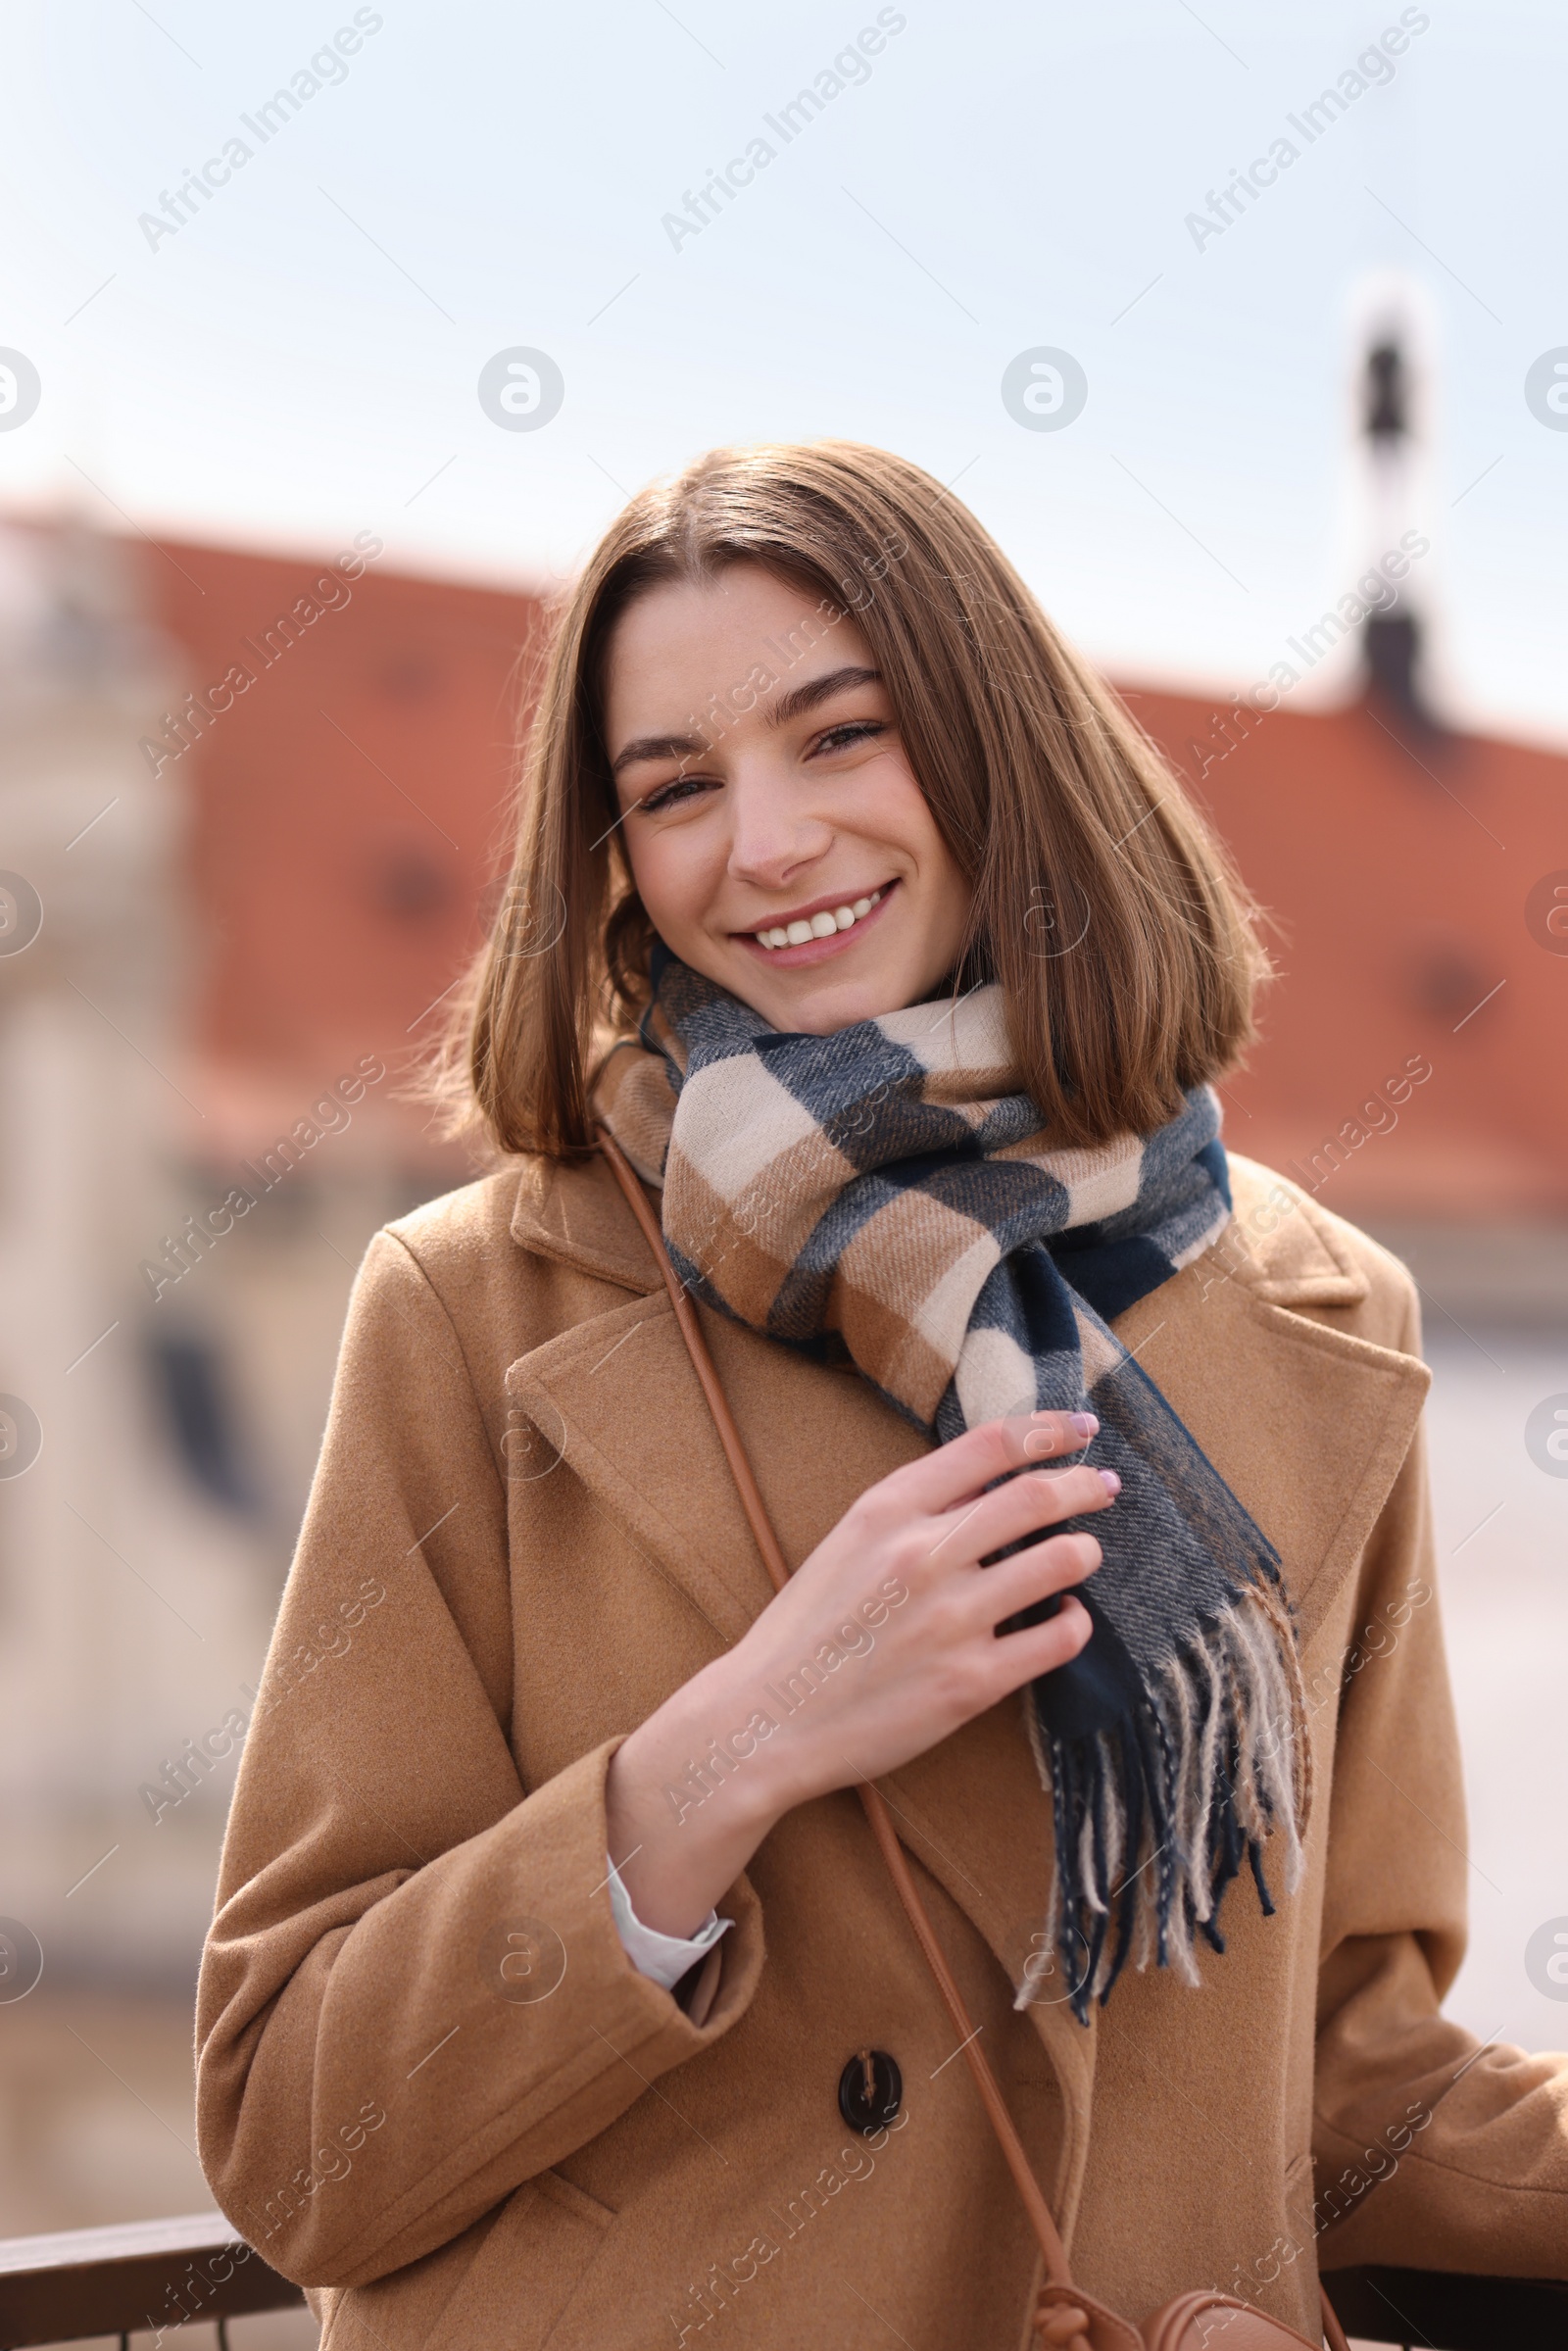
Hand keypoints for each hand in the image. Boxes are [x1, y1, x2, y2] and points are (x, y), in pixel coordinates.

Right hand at [604, 1412, 1112, 1938]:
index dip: (1046, 1429)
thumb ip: (914, 1509)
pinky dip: (1075, 1622)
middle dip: (1085, 1484)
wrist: (767, 1719)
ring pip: (1060, 1562)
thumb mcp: (846, 1543)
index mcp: (886, 1510)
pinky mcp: (971, 1682)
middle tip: (1106, 1486)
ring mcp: (951, 1620)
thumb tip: (992, 1483)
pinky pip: (1057, 1639)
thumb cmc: (807, 1630)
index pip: (989, 1445)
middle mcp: (923, 1555)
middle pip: (1036, 1496)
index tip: (1078, 1428)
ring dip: (1085, 1553)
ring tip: (1085, 1555)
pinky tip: (1068, 1619)